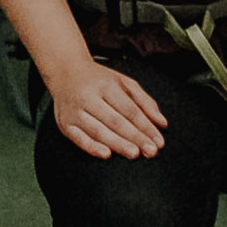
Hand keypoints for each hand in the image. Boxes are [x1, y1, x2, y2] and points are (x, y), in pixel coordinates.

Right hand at [43, 55, 168, 160]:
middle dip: (135, 137)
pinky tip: (106, 154)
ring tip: (134, 153)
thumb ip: (145, 101)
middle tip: (151, 150)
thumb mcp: (124, 82)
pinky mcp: (64, 124)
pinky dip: (92, 147)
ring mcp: (75, 111)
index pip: (129, 109)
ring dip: (117, 144)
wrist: (65, 72)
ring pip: (98, 130)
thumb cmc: (98, 80)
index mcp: (106, 85)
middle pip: (115, 121)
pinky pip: (79, 138)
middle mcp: (88, 97)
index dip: (145, 126)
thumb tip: (162, 123)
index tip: (158, 140)